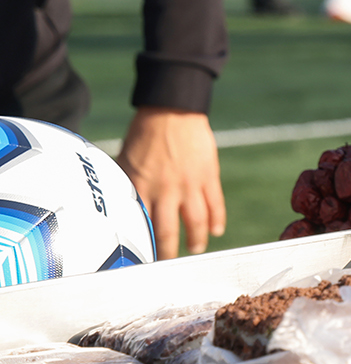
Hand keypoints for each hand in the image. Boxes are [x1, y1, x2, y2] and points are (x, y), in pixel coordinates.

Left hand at [116, 108, 224, 257]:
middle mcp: (165, 190)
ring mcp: (189, 183)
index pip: (140, 227)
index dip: (141, 247)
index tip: (141, 261)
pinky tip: (216, 230)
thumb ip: (123, 185)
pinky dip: (217, 219)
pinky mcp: (208, 175)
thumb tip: (111, 204)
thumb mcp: (124, 161)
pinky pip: (215, 203)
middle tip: (170, 263)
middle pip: (168, 232)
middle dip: (169, 253)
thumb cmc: (144, 134)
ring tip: (197, 249)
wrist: (172, 110)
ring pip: (196, 222)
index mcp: (140, 188)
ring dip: (197, 240)